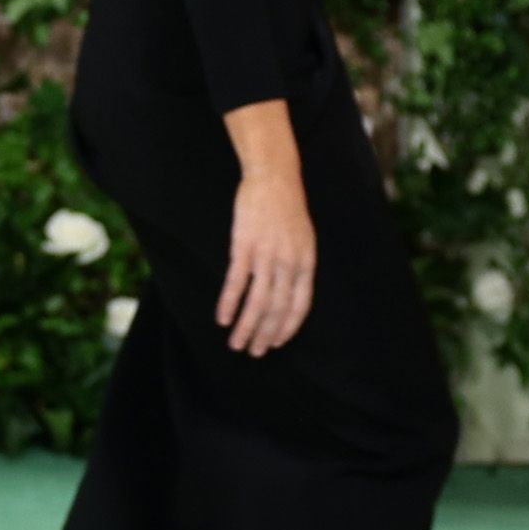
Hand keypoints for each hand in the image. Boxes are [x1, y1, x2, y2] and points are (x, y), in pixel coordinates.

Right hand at [219, 164, 316, 353]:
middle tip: (252, 352)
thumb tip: (288, 294)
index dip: (287, 328)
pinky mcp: (244, 246)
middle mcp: (288, 263)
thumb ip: (297, 266)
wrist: (274, 177)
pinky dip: (229, 303)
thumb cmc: (288, 208)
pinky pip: (236, 282)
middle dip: (264, 335)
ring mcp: (266, 255)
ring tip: (236, 344)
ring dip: (245, 327)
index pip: (299, 305)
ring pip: (256, 302)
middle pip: (276, 309)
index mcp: (306, 262)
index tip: (276, 343)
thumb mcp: (304, 238)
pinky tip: (222, 318)